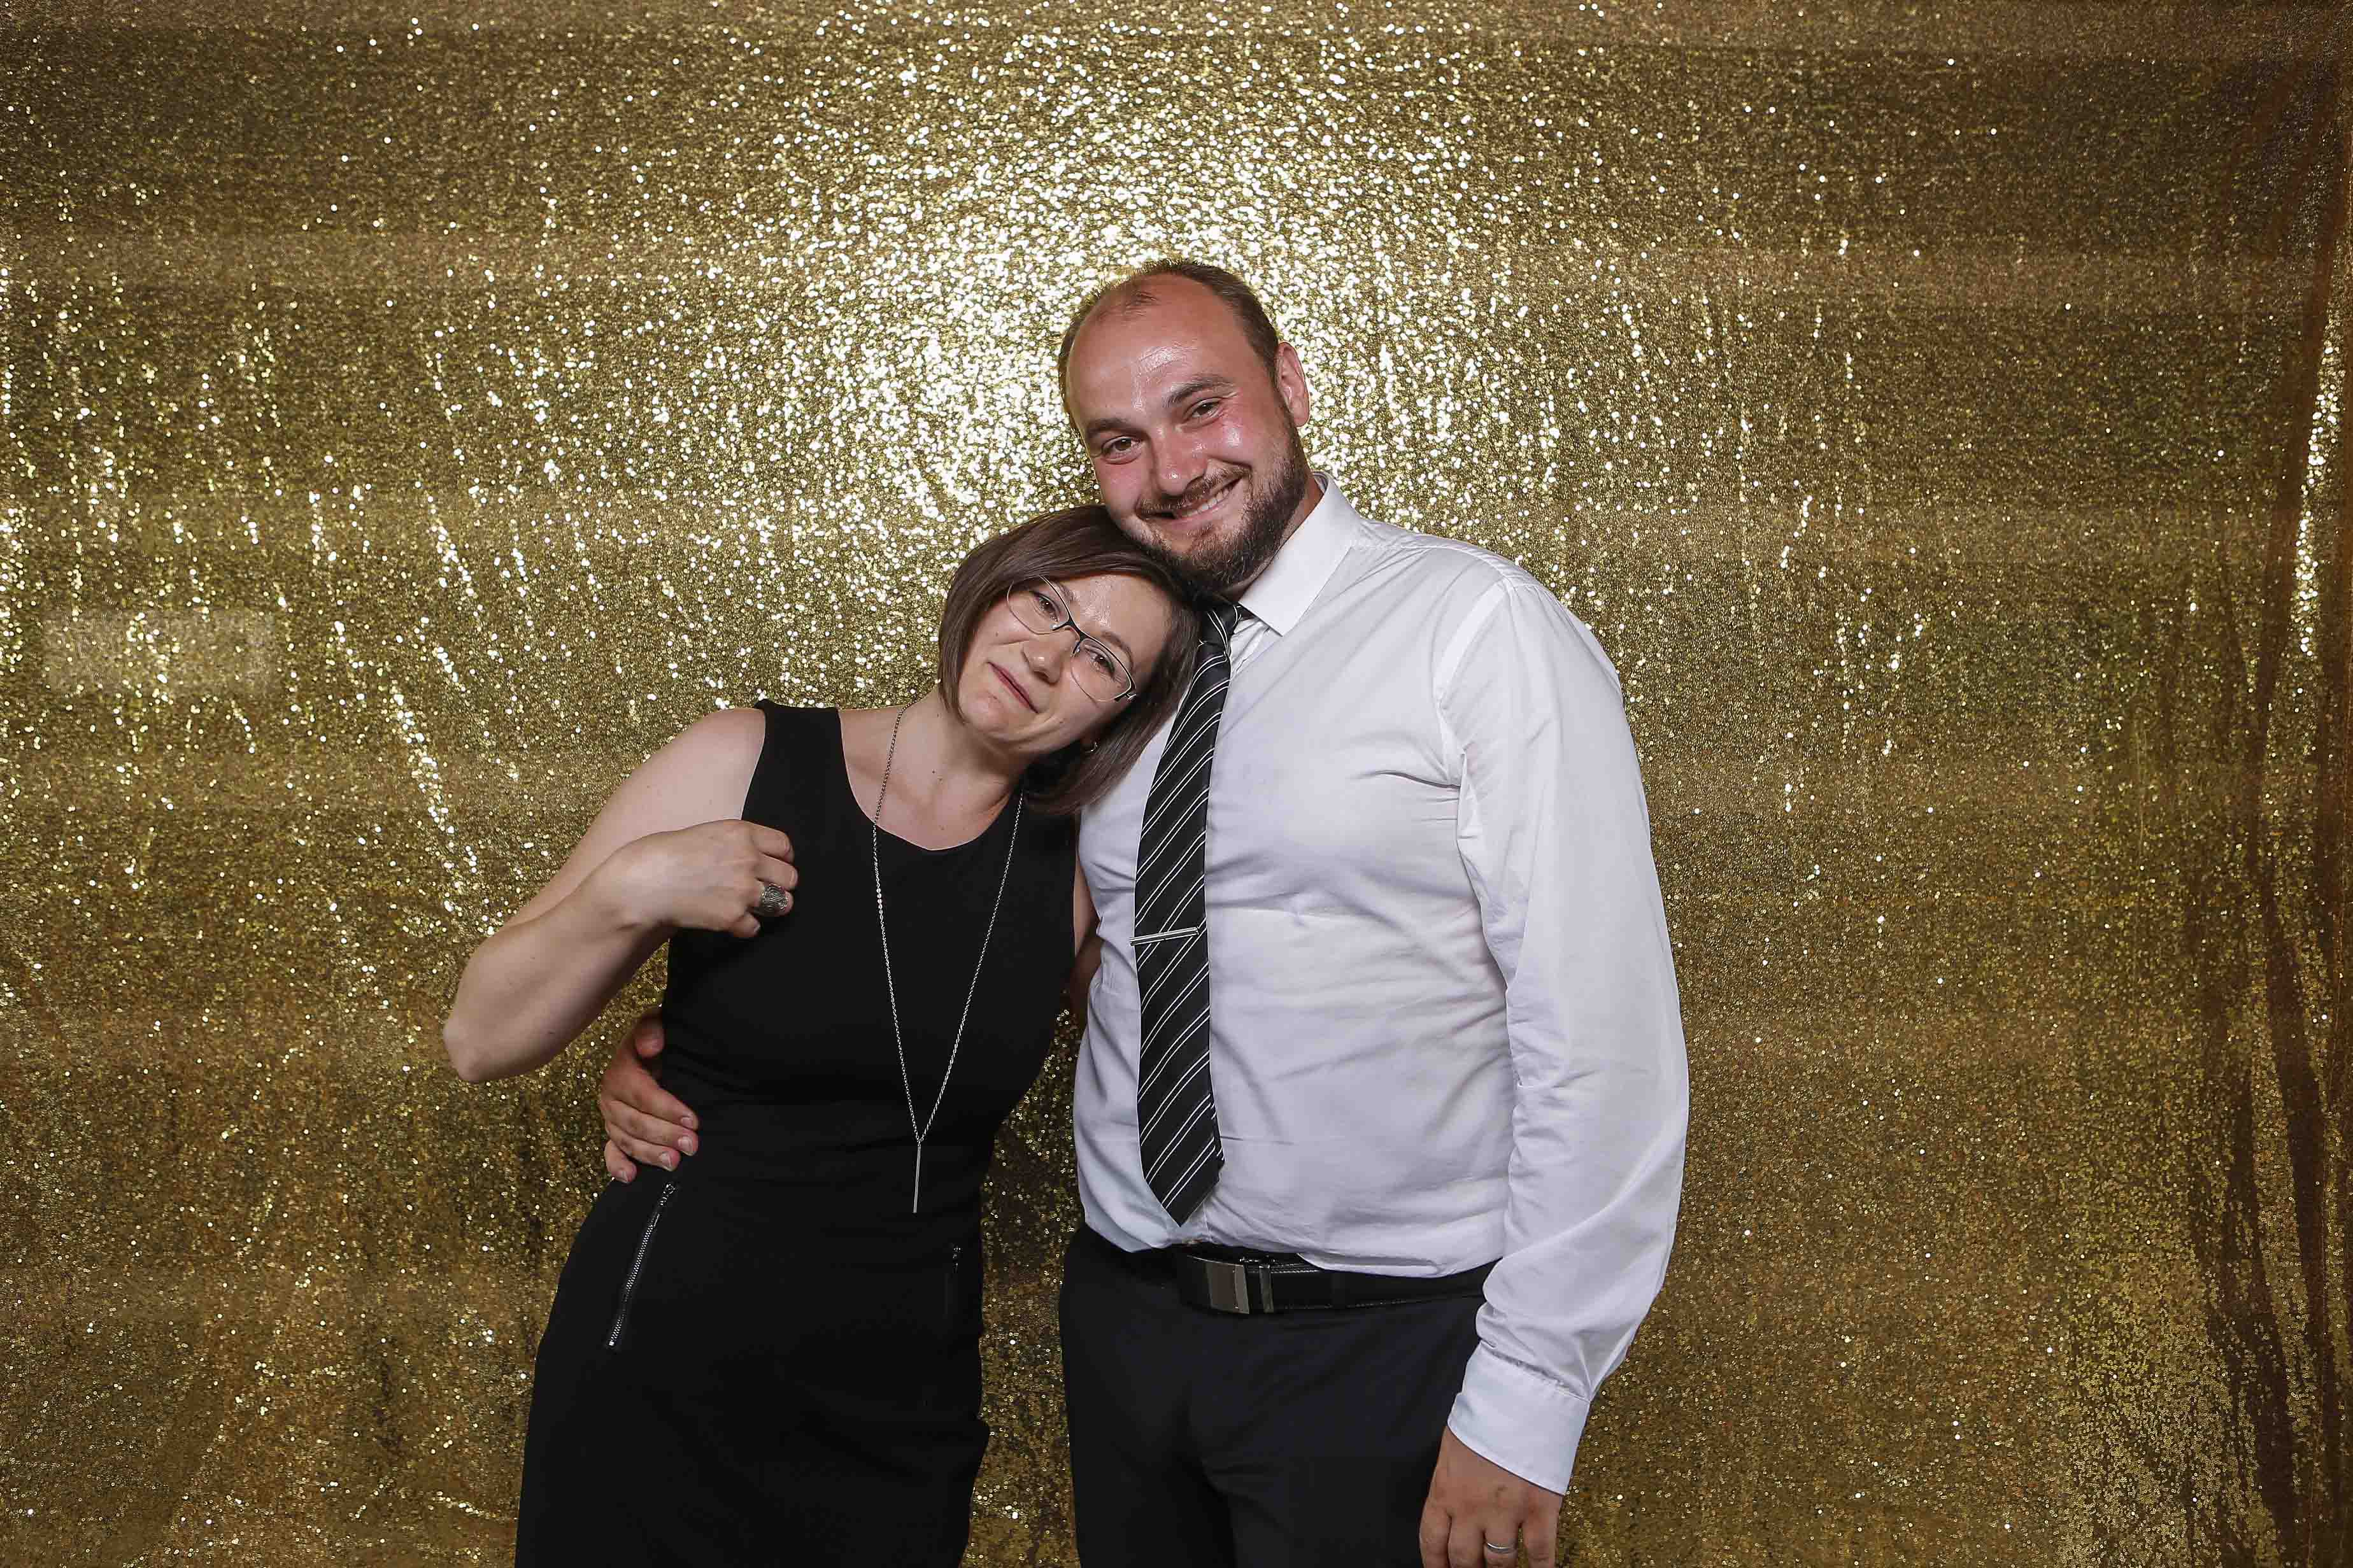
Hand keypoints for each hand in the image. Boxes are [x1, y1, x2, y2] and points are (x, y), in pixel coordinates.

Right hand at [600, 1011, 699, 1179]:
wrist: (651, 1051)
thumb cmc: (656, 1040)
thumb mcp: (653, 1025)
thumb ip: (651, 1030)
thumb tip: (651, 1046)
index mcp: (620, 1072)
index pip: (643, 1094)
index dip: (667, 1109)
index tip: (693, 1121)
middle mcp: (610, 1097)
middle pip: (636, 1122)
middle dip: (664, 1135)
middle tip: (692, 1146)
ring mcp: (611, 1118)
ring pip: (627, 1140)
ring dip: (649, 1154)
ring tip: (674, 1162)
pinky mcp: (614, 1132)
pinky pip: (611, 1152)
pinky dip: (618, 1166)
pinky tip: (631, 1177)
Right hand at [603, 819, 796, 937]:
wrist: (640, 885)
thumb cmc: (662, 856)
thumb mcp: (704, 833)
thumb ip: (734, 843)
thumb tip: (754, 855)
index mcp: (741, 833)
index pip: (784, 846)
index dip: (781, 859)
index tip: (772, 867)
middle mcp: (748, 859)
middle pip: (790, 877)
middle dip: (778, 885)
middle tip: (761, 891)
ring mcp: (743, 889)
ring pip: (782, 903)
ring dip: (768, 908)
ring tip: (748, 907)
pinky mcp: (733, 917)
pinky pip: (755, 927)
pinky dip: (743, 927)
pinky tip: (726, 921)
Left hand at [1418, 1428, 1561, 1567]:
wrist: (1520, 1395)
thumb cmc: (1486, 1414)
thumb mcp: (1453, 1448)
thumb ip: (1451, 1482)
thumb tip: (1452, 1506)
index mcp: (1445, 1490)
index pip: (1432, 1542)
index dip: (1435, 1565)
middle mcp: (1470, 1508)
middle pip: (1464, 1559)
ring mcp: (1506, 1512)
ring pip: (1500, 1562)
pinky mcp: (1539, 1509)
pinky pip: (1541, 1553)